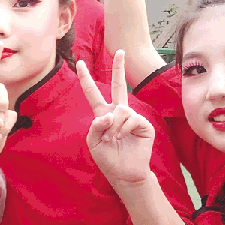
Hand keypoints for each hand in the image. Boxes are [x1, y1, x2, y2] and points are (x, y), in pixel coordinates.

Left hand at [78, 50, 154, 187]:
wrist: (124, 174)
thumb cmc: (108, 159)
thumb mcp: (93, 143)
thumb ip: (95, 127)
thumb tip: (108, 114)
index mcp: (103, 115)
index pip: (94, 93)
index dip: (86, 79)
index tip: (80, 64)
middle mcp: (118, 112)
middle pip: (119, 86)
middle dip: (119, 68)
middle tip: (121, 51)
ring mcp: (132, 117)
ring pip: (120, 110)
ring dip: (113, 126)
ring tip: (112, 140)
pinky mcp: (143, 124)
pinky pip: (131, 118)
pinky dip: (123, 129)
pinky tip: (123, 138)